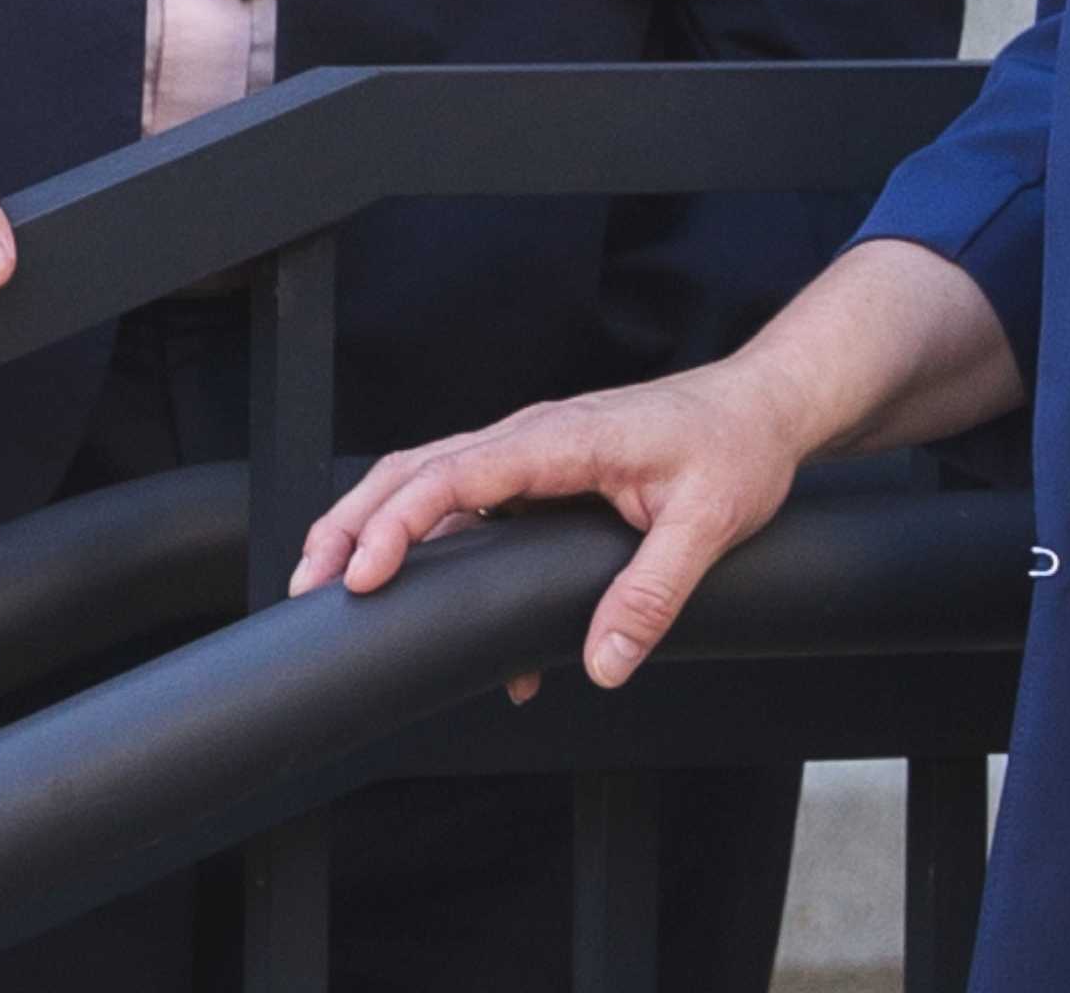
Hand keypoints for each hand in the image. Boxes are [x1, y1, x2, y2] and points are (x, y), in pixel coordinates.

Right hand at [287, 360, 815, 694]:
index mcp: (560, 439)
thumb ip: (652, 593)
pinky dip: (427, 537)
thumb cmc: (735, 449)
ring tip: (331, 582)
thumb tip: (602, 662)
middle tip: (309, 584)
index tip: (365, 573)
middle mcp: (532, 437)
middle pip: (415, 469)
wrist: (759, 407)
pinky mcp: (539, 471)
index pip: (456, 474)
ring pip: (429, 477)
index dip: (401, 523)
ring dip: (374, 523)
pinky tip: (427, 598)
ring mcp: (530, 451)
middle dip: (352, 522)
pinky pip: (468, 499)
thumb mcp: (708, 524)